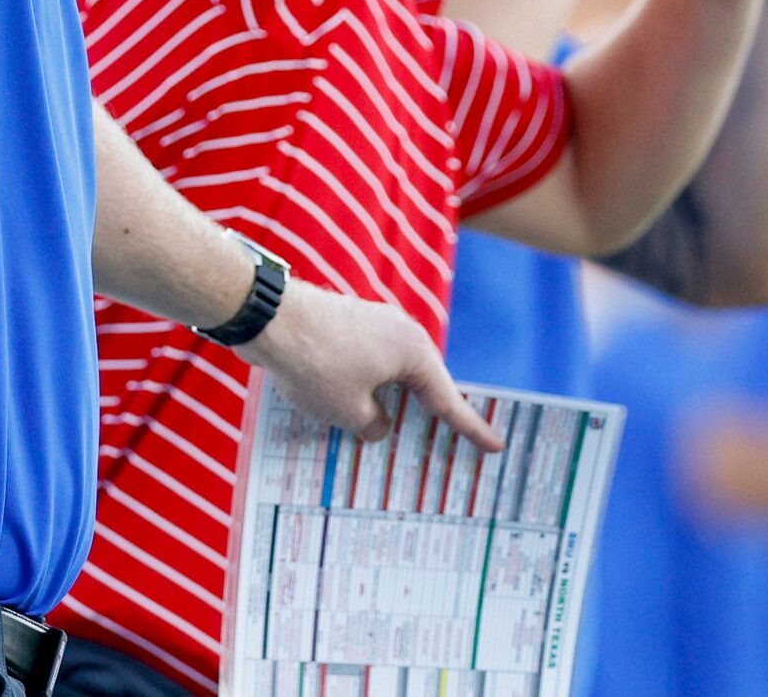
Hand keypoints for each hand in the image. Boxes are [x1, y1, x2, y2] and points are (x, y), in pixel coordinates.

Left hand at [241, 280, 504, 451]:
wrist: (269, 318)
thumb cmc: (317, 365)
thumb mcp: (349, 412)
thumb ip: (374, 425)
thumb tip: (377, 422)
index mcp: (414, 352)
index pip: (448, 400)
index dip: (472, 429)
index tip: (498, 445)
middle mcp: (399, 333)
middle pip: (420, 385)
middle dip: (427, 418)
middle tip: (448, 449)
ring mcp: (371, 326)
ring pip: (389, 377)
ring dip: (388, 405)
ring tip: (391, 438)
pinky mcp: (345, 327)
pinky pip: (366, 366)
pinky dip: (365, 391)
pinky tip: (350, 413)